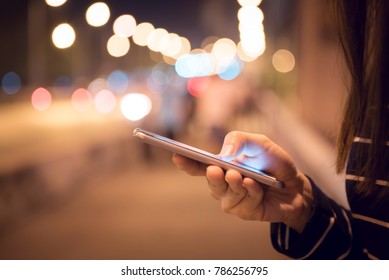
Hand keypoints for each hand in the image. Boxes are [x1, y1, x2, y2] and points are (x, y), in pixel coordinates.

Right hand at [172, 131, 313, 232]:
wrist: (296, 185)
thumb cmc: (274, 162)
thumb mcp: (260, 143)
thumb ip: (240, 141)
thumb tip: (222, 155)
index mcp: (223, 165)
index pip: (199, 165)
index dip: (187, 162)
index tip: (177, 156)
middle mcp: (223, 183)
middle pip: (210, 182)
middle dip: (213, 176)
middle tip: (217, 169)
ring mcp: (233, 199)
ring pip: (225, 195)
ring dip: (234, 185)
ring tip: (243, 177)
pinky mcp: (244, 211)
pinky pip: (242, 203)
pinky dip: (251, 193)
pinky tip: (258, 187)